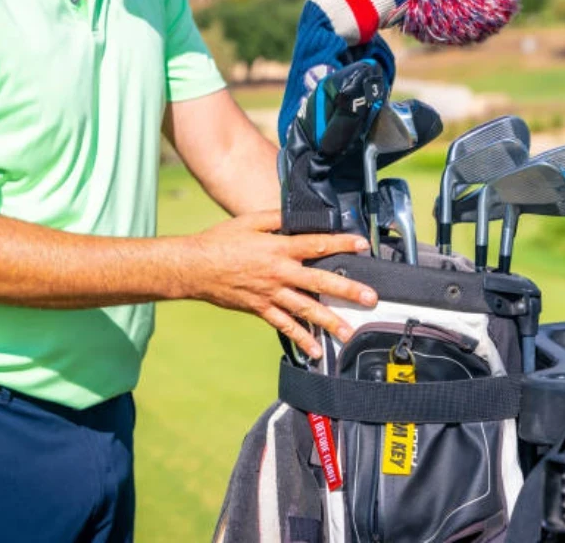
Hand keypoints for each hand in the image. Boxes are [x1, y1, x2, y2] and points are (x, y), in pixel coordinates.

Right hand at [185, 211, 377, 358]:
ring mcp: (270, 294)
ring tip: (349, 332)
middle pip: (319, 282)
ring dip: (330, 321)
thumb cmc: (220, 241)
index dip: (341, 243)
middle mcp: (278, 273)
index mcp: (278, 248)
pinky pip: (284, 325)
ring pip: (306, 309)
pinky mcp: (260, 309)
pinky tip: (315, 350)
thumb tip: (298, 216)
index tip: (361, 244)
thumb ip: (276, 218)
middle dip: (347, 290)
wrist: (194, 268)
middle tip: (370, 298)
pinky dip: (301, 338)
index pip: (316, 244)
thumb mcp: (249, 221)